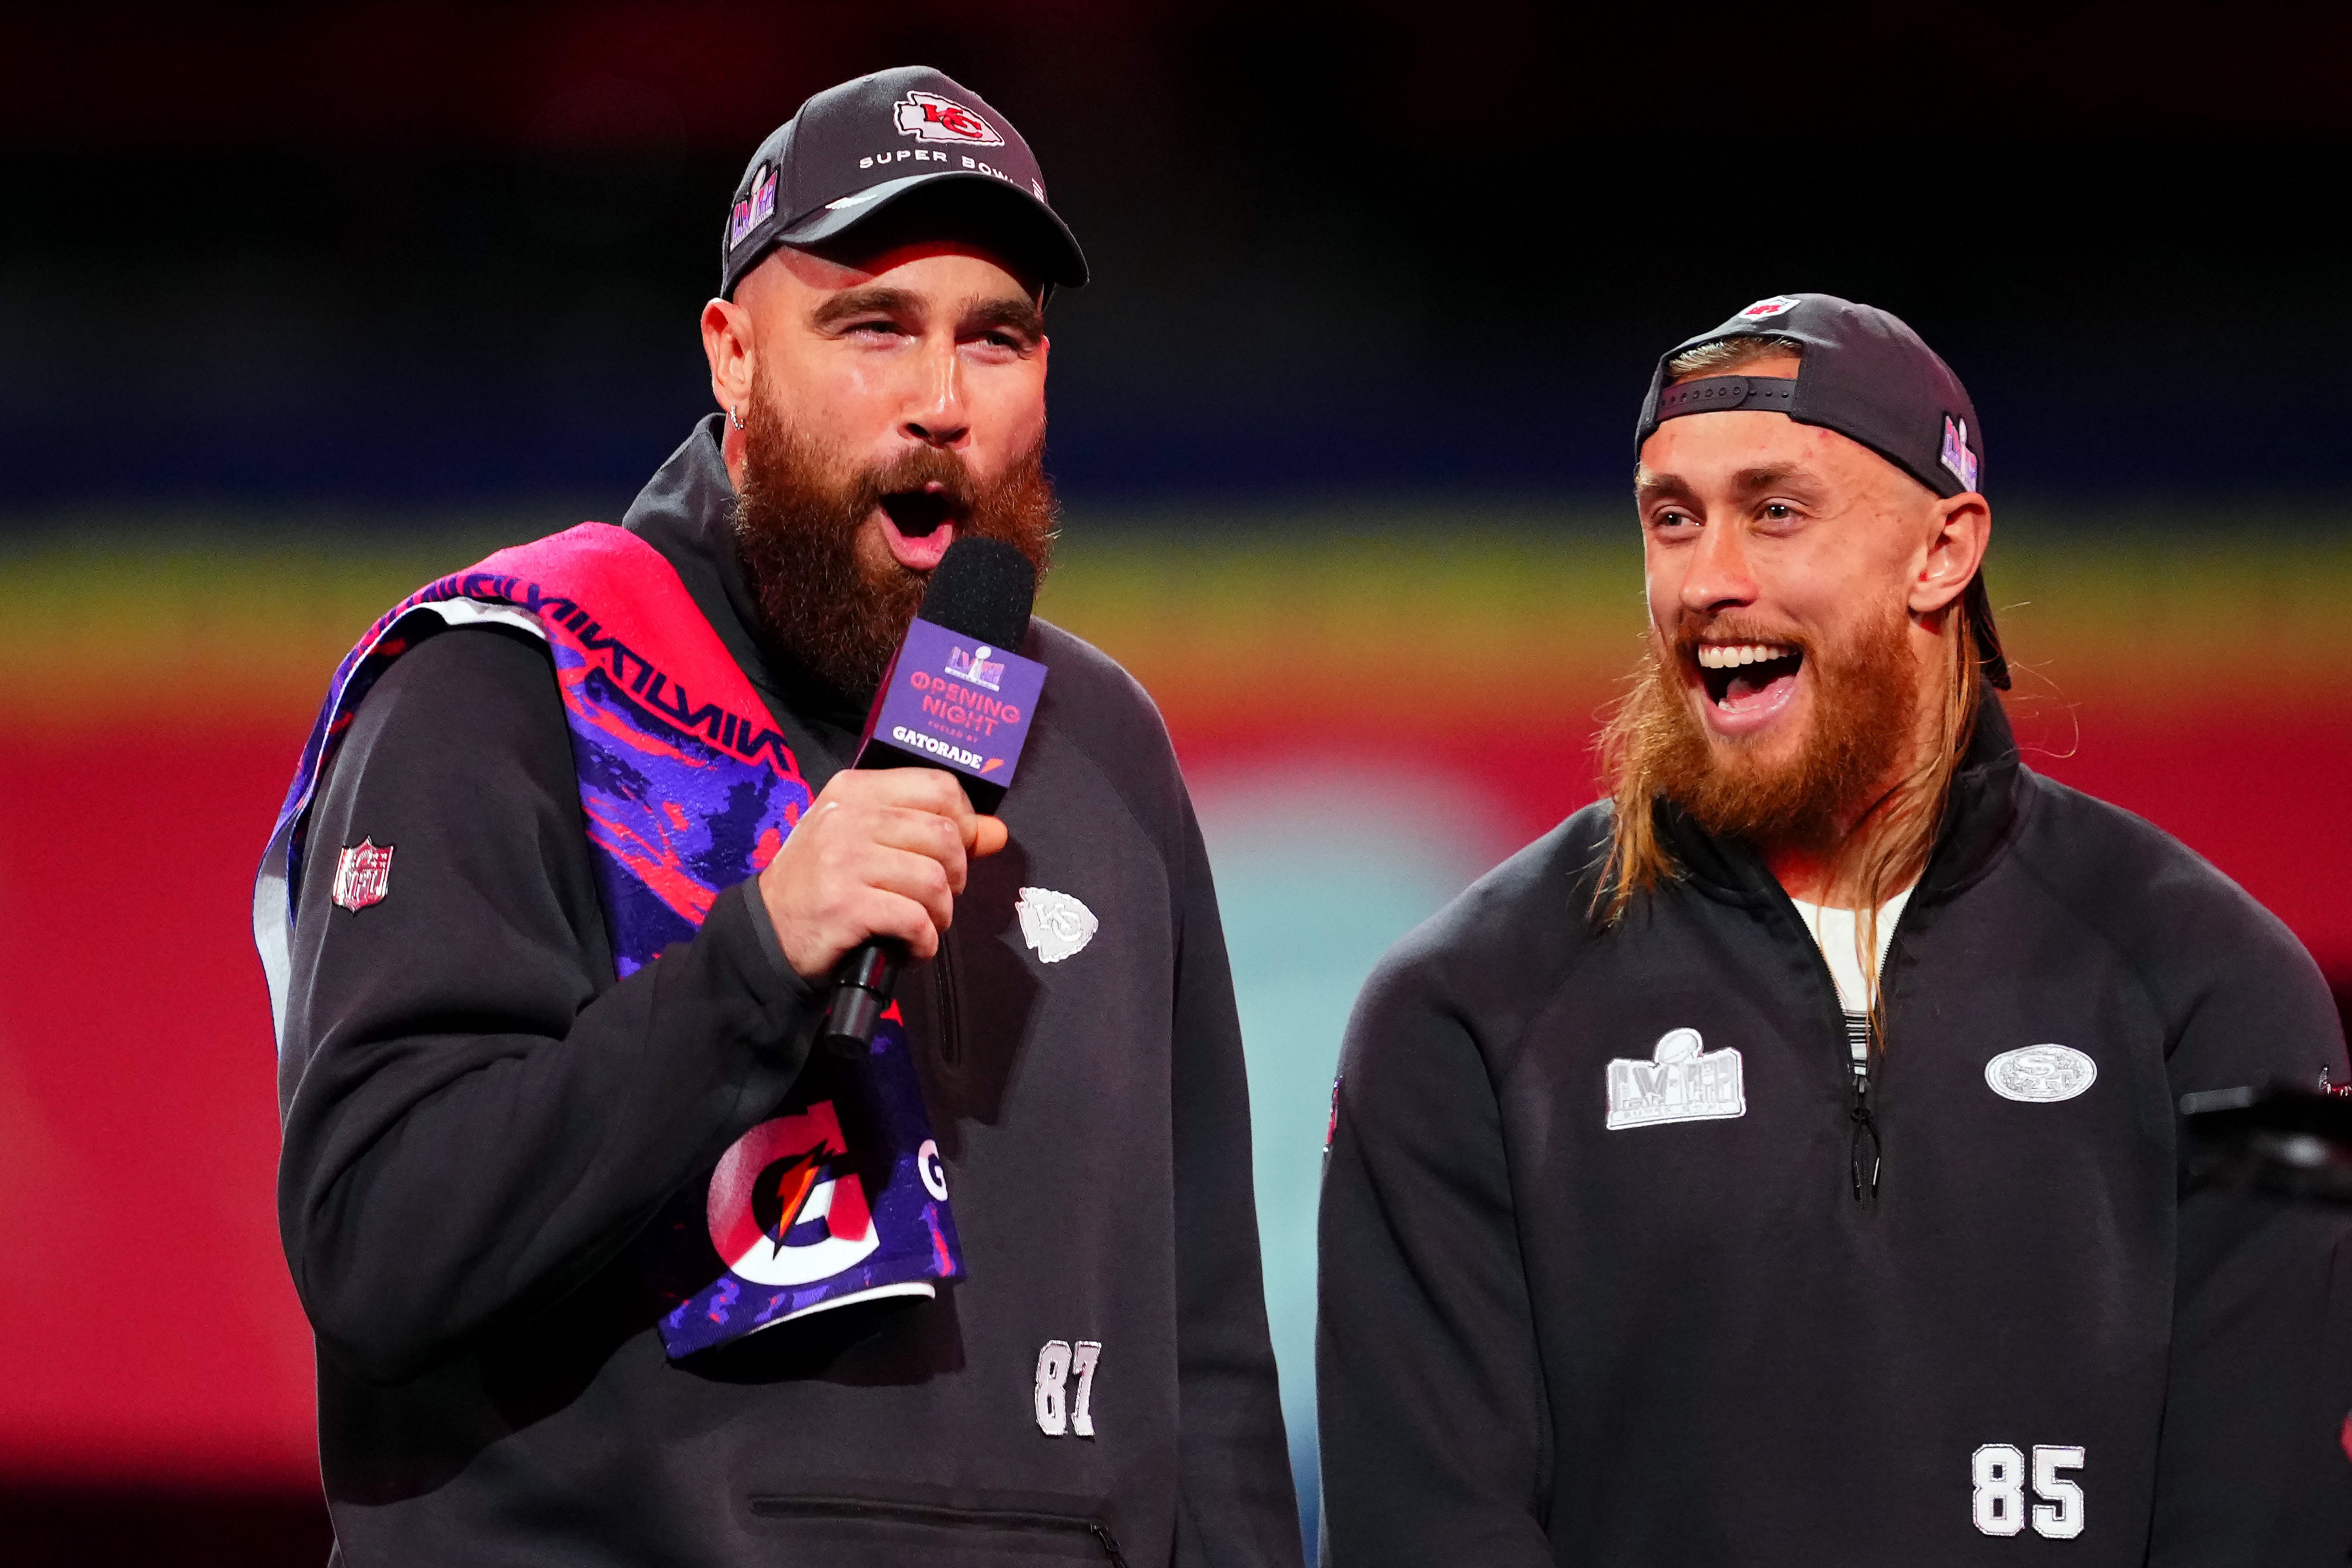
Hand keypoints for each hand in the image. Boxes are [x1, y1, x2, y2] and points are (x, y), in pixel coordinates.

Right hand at [757, 768, 1008, 979]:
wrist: (767, 931)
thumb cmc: (822, 883)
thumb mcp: (867, 841)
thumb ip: (932, 831)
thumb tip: (996, 832)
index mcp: (855, 790)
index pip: (938, 787)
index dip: (964, 823)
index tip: (954, 853)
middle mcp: (848, 818)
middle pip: (944, 836)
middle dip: (955, 876)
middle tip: (936, 897)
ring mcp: (844, 860)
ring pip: (934, 881)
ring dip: (940, 914)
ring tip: (921, 925)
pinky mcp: (845, 905)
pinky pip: (915, 920)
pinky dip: (924, 942)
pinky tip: (910, 947)